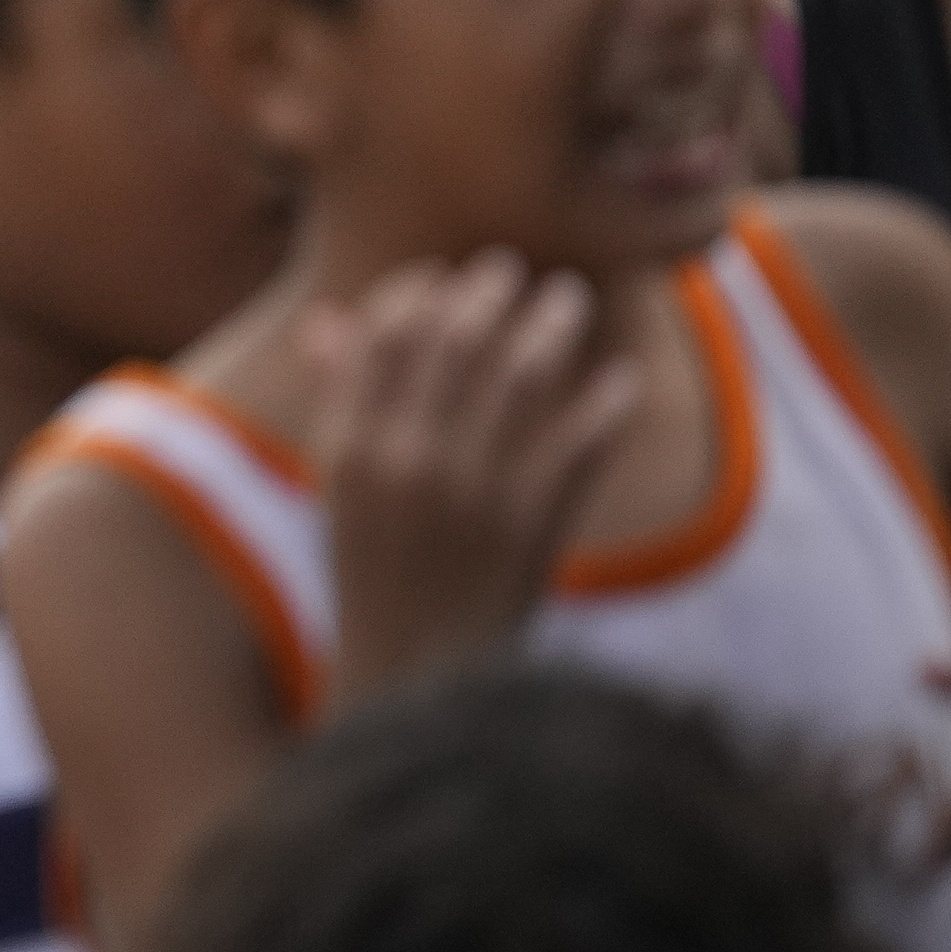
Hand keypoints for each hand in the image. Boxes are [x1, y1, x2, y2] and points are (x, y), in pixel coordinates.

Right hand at [309, 254, 642, 698]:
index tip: (445, 279)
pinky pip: (582, 440)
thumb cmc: (373, 578)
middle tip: (510, 272)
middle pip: (457, 340)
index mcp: (351, 446)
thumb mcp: (338, 490)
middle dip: (488, 292)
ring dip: (550, 323)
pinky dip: (606, 401)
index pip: (387, 335)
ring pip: (522, 374)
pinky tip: (620, 377)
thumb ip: (340, 402)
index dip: (421, 293)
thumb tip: (330, 321)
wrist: (416, 678)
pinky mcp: (535, 523)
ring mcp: (477, 489)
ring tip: (565, 298)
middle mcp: (410, 458)